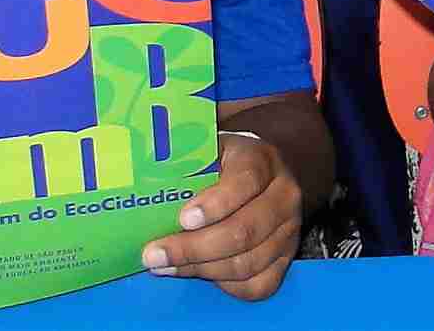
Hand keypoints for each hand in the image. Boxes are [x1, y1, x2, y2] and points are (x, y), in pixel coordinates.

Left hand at [142, 133, 302, 301]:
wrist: (262, 176)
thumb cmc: (224, 164)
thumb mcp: (209, 150)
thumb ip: (186, 162)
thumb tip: (145, 181)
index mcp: (262, 160)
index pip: (245, 181)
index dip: (214, 204)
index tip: (182, 218)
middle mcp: (284, 196)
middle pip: (244, 230)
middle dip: (194, 248)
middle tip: (155, 255)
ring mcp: (288, 230)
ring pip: (247, 262)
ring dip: (201, 269)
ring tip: (166, 266)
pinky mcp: (286, 258)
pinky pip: (258, 285)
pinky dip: (225, 285)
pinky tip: (199, 273)